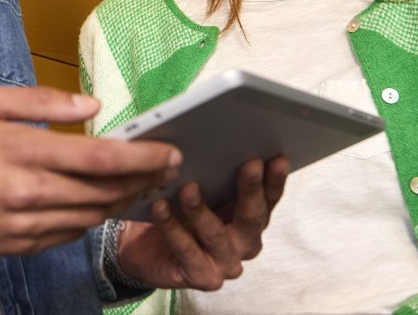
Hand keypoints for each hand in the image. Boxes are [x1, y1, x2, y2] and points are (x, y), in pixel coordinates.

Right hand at [0, 85, 182, 260]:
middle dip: (143, 179)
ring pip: (91, 217)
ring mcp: (23, 225)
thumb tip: (92, 106)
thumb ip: (40, 100)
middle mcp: (26, 192)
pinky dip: (90, 219)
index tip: (169, 149)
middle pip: (104, 191)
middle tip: (166, 167)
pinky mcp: (17, 247)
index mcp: (20, 149)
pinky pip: (68, 235)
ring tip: (140, 184)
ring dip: (121, 201)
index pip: (99, 157)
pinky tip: (98, 203)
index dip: (142, 156)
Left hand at [116, 155, 289, 289]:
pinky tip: (160, 207)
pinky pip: (186, 249)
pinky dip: (172, 227)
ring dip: (201, 209)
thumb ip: (210, 172)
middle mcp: (244, 243)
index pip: (268, 199)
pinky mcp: (202, 277)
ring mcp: (225, 263)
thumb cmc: (174, 210)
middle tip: (249, 164)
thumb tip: (215, 140)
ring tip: (188, 187)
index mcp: (249, 218)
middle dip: (251, 190)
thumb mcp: (195, 186)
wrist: (141, 245)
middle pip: (253, 218)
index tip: (276, 158)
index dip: (274, 180)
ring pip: (216, 234)